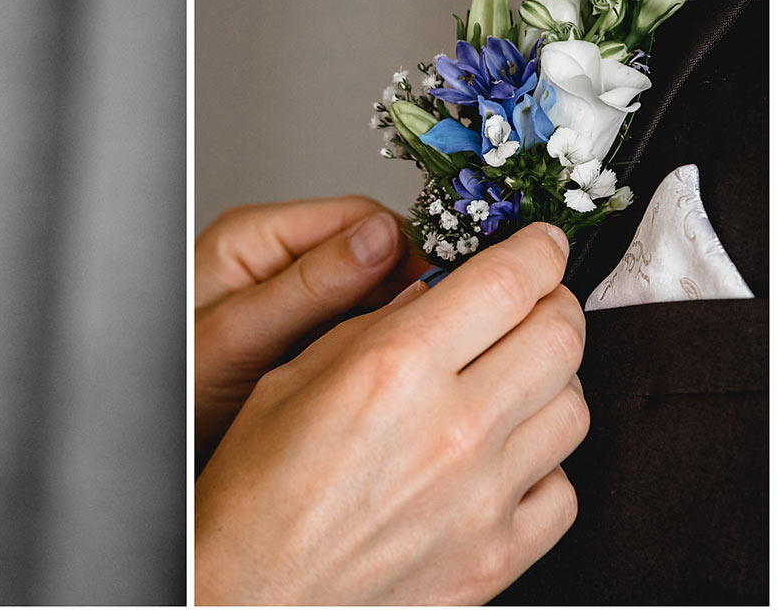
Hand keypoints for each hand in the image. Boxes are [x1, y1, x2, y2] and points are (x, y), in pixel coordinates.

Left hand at [194, 196, 425, 461]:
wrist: (141, 437)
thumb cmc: (170, 382)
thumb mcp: (238, 335)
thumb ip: (308, 287)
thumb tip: (382, 238)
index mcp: (255, 237)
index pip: (359, 219)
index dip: (407, 254)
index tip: (441, 296)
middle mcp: (277, 260)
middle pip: (375, 256)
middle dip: (407, 295)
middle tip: (437, 341)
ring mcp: (293, 299)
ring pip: (373, 298)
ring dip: (396, 328)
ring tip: (417, 370)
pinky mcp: (303, 336)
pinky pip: (358, 332)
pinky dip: (380, 354)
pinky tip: (392, 386)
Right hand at [195, 222, 587, 604]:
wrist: (250, 593)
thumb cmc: (255, 494)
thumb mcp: (291, 379)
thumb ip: (372, 330)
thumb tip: (433, 296)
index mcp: (395, 370)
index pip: (508, 281)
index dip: (537, 250)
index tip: (541, 245)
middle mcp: (453, 429)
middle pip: (561, 335)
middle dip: (553, 305)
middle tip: (532, 304)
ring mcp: (485, 496)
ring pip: (574, 408)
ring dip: (550, 382)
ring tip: (511, 383)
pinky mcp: (499, 553)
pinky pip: (563, 490)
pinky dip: (544, 465)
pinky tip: (503, 459)